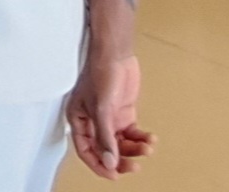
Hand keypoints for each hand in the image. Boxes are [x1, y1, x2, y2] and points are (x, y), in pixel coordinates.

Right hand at [67, 54, 152, 178]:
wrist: (116, 54)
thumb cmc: (100, 73)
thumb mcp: (101, 109)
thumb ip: (105, 137)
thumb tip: (109, 161)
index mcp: (79, 120)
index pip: (86, 150)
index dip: (99, 165)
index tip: (114, 174)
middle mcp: (93, 121)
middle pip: (106, 150)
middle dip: (121, 159)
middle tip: (134, 166)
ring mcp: (109, 118)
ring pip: (121, 144)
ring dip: (135, 149)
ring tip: (147, 148)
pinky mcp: (123, 113)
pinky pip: (132, 133)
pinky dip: (141, 138)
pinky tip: (150, 139)